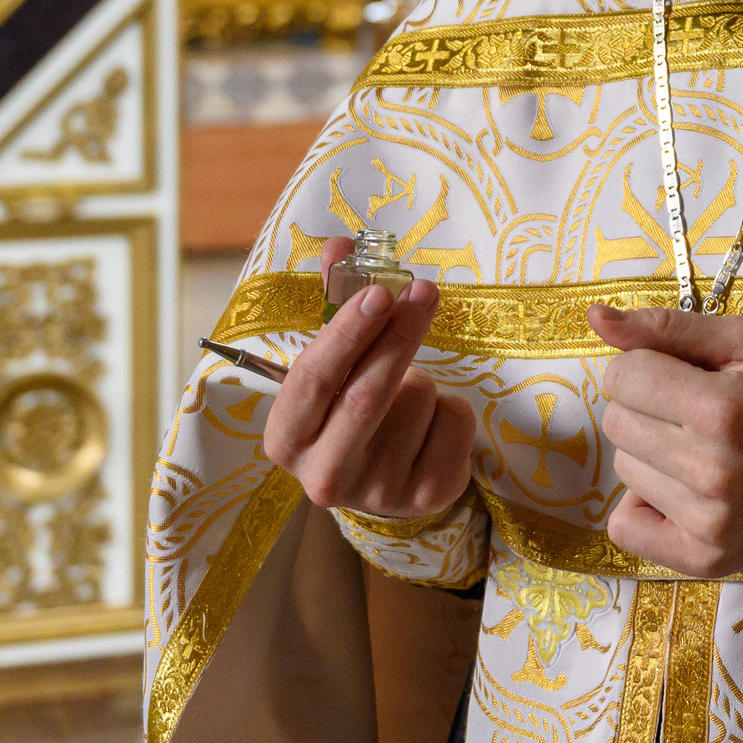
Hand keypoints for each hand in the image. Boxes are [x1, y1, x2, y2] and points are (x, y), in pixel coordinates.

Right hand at [261, 236, 474, 517]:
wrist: (382, 480)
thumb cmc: (345, 410)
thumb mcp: (331, 366)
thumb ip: (333, 306)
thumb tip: (341, 245)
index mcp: (287, 438)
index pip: (314, 380)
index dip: (346, 333)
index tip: (378, 292)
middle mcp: (325, 475)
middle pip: (367, 394)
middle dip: (399, 334)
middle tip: (424, 290)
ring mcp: (379, 491)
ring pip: (419, 399)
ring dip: (423, 375)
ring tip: (405, 394)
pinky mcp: (428, 496)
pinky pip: (455, 420)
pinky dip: (452, 404)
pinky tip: (430, 424)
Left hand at [591, 305, 742, 577]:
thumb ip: (669, 328)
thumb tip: (595, 319)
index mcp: (723, 408)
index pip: (623, 376)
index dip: (646, 367)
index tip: (682, 376)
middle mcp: (712, 469)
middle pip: (617, 422)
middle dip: (647, 407)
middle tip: (696, 413)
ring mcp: (709, 521)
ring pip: (623, 469)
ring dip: (652, 454)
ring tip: (702, 451)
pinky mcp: (706, 559)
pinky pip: (625, 527)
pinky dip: (645, 506)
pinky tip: (683, 492)